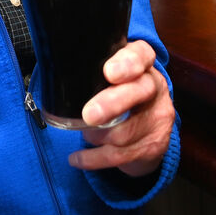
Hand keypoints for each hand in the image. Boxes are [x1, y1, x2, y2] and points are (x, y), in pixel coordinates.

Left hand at [67, 40, 174, 177]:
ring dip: (96, 136)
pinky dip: (93, 159)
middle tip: (89, 114)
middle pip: (138, 92)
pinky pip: (120, 156)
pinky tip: (77, 158)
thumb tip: (58, 72)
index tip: (109, 72)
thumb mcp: (113, 75)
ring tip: (84, 133)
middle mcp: (155, 88)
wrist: (149, 126)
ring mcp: (157, 118)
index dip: (127, 63)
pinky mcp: (153, 146)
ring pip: (125, 132)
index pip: (141, 55)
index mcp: (143, 64)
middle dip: (112, 103)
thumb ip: (95, 70)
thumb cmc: (120, 92)